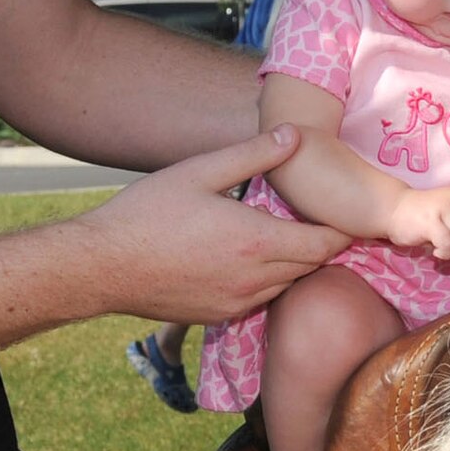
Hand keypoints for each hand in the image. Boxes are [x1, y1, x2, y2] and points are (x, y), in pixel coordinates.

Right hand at [78, 128, 347, 322]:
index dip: (343, 229)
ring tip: (284, 234)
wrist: (103, 267)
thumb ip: (253, 154)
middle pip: (312, 266)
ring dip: (294, 263)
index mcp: (256, 241)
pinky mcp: (220, 316)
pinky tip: (250, 258)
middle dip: (322, 244)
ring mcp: (238, 302)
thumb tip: (295, 134)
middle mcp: (255, 279)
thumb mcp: (199, 171)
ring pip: (288, 284)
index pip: (325, 243)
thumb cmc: (147, 213)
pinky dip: (268, 280)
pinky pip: (261, 299)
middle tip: (319, 218)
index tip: (345, 212)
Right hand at [384, 185, 449, 260]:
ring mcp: (439, 209)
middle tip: (445, 239)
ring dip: (449, 246)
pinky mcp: (429, 222)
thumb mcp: (442, 227)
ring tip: (437, 245)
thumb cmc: (420, 218)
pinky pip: (446, 243)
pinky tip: (434, 251)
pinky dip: (442, 251)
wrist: (391, 210)